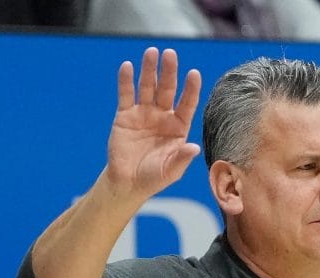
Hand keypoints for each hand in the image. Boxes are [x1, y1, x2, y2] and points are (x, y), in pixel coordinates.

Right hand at [105, 47, 201, 198]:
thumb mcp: (171, 171)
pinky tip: (128, 67)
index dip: (191, 89)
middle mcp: (162, 116)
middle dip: (169, 72)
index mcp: (178, 127)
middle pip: (167, 89)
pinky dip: (126, 81)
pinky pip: (126, 95)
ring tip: (151, 52)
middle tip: (170, 54)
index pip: (187, 104)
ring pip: (147, 87)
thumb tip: (194, 148)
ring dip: (149, 70)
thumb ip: (181, 158)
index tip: (194, 74)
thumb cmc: (153, 178)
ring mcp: (143, 114)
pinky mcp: (125, 115)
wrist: (127, 183)